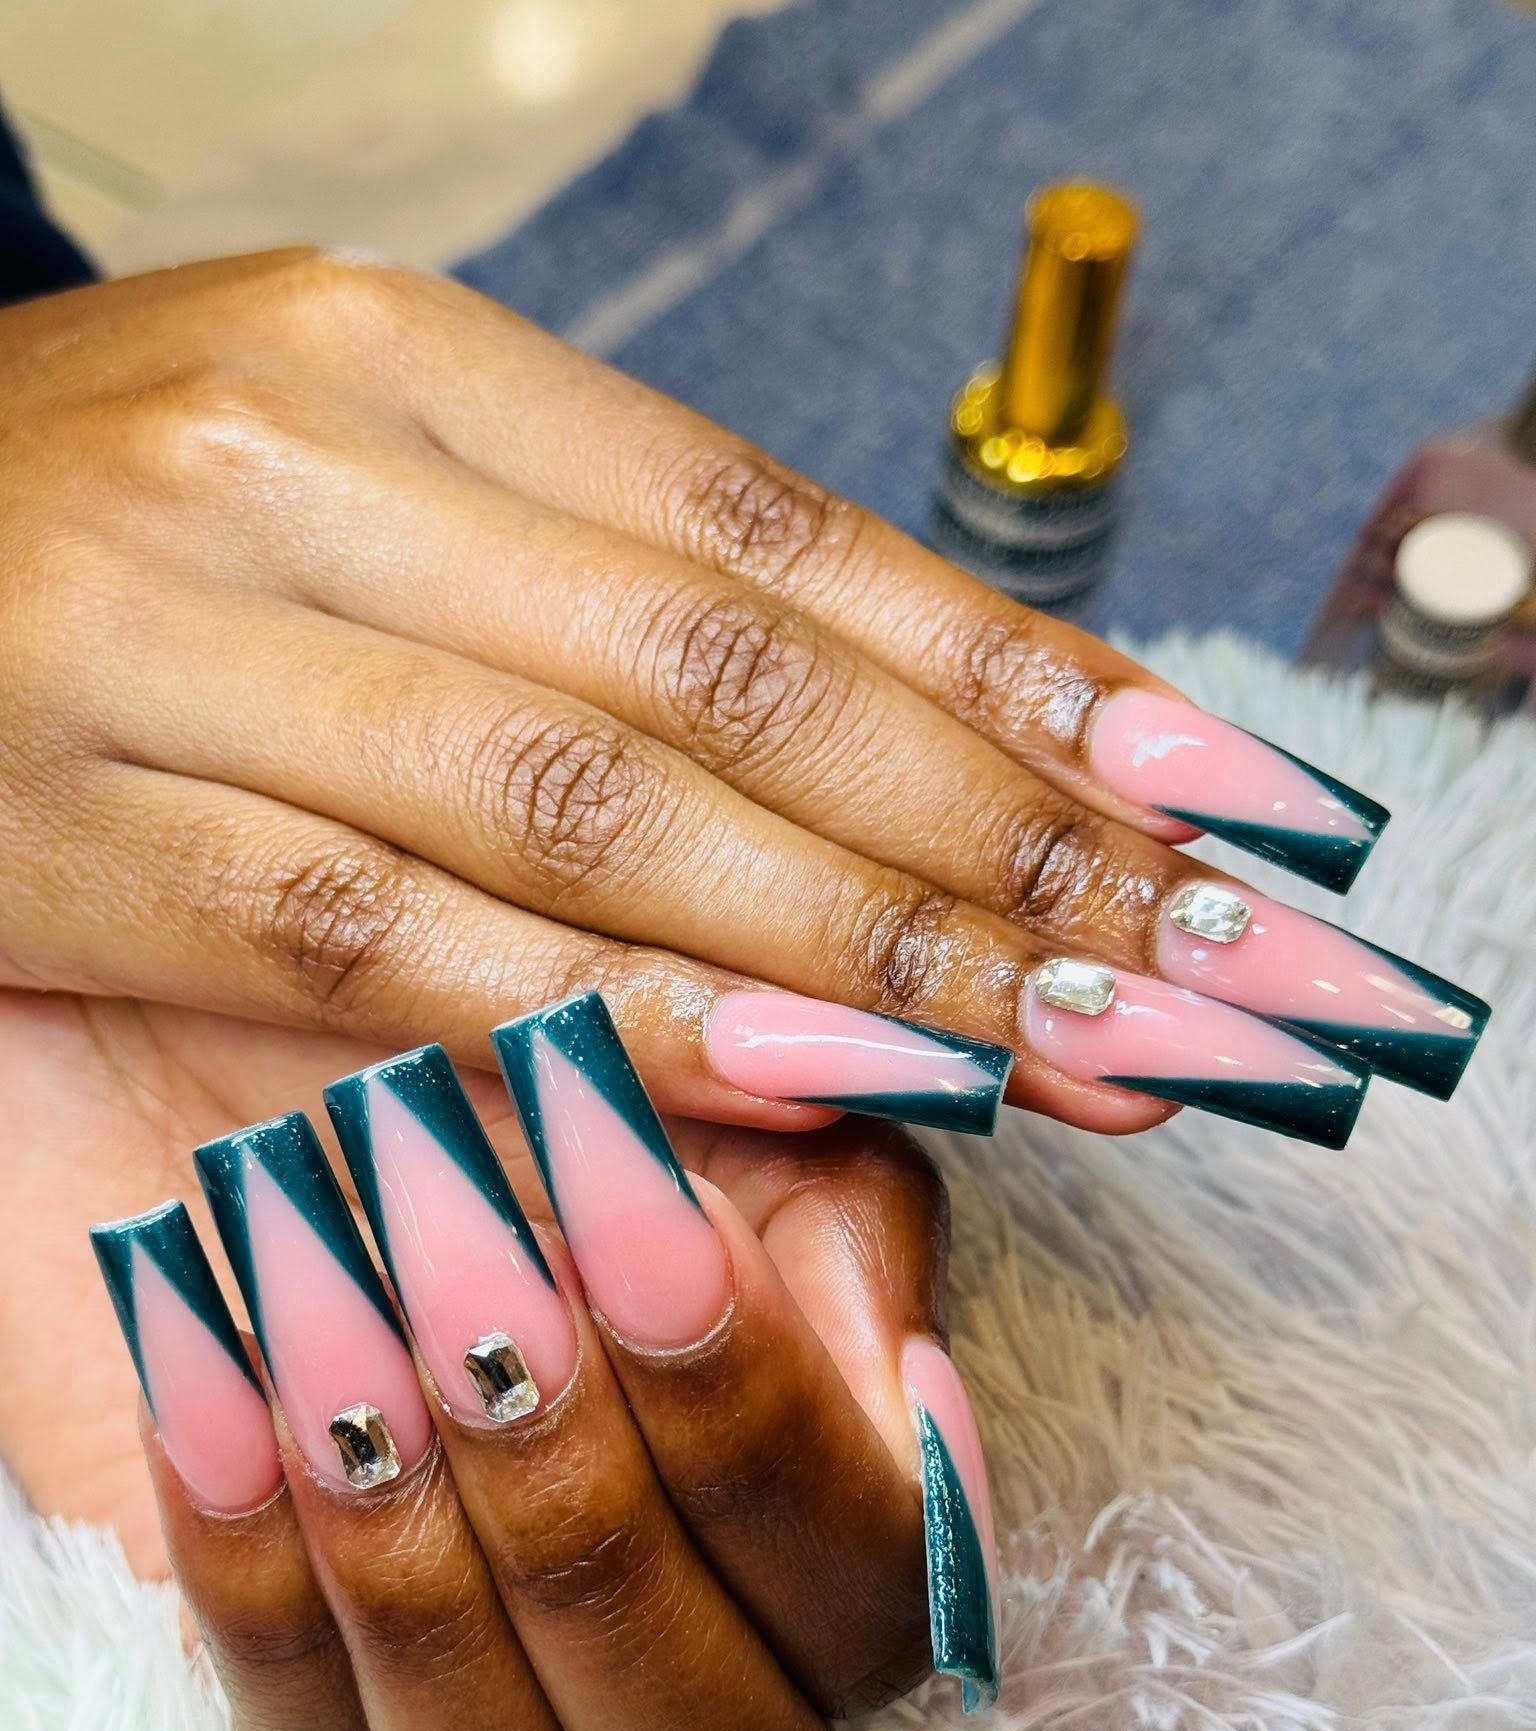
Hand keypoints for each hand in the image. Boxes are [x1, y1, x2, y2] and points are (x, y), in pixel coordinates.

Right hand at [1, 248, 1462, 1155]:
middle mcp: (319, 469)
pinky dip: (638, 1023)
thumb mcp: (359, 475)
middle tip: (1215, 963)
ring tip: (1091, 1045)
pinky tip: (828, 1081)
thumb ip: (595, 583)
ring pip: (612, 810)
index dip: (1022, 681)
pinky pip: (415, 948)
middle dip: (1010, 836)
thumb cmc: (102, 524)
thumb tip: (887, 732)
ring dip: (879, 946)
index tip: (1214, 800)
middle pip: (745, 678)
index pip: (786, 538)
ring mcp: (201, 643)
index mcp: (406, 360)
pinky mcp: (108, 832)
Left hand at [3, 992, 979, 1730]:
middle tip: (488, 1295)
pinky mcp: (304, 1713)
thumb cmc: (526, 1076)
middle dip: (602, 1534)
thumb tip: (908, 1390)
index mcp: (826, 1537)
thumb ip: (842, 1222)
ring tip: (344, 1330)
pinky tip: (231, 1360)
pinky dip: (260, 1558)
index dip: (770, 1437)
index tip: (664, 1227)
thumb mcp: (717, 1094)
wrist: (281, 1058)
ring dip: (432, 1583)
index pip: (879, 1604)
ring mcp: (490, 1726)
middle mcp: (685, 1678)